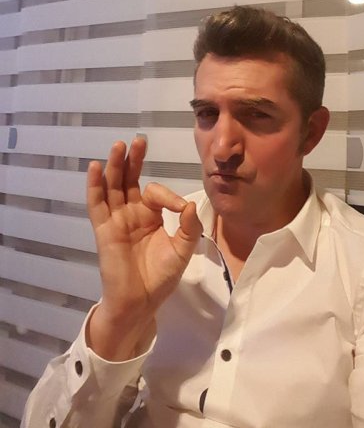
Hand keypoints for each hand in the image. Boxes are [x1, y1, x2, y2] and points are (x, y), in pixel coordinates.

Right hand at [86, 138, 202, 358]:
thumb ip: (188, 227)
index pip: (155, 192)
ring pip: (113, 187)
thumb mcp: (182, 249)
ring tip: (118, 145)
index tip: (179, 208)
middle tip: (138, 140)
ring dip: (114, 166)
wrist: (141, 302)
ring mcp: (116, 220)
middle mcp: (131, 213)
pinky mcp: (104, 230)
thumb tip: (188, 204)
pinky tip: (95, 168)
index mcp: (150, 215)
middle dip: (133, 160)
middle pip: (129, 180)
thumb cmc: (161, 277)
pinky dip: (95, 186)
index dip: (168, 195)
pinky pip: (97, 205)